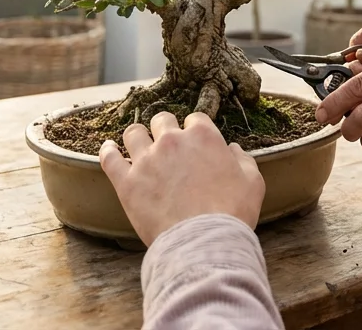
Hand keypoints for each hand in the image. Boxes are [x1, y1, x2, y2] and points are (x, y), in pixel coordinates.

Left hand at [100, 111, 264, 245]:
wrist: (204, 241)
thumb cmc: (231, 213)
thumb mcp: (252, 182)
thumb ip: (243, 160)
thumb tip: (233, 150)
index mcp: (203, 137)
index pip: (195, 119)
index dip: (195, 129)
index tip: (194, 140)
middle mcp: (172, 141)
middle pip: (162, 120)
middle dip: (165, 129)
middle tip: (168, 145)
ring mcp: (146, 160)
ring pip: (134, 133)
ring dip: (138, 136)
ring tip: (139, 144)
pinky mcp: (127, 182)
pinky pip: (109, 158)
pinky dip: (108, 151)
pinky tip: (109, 148)